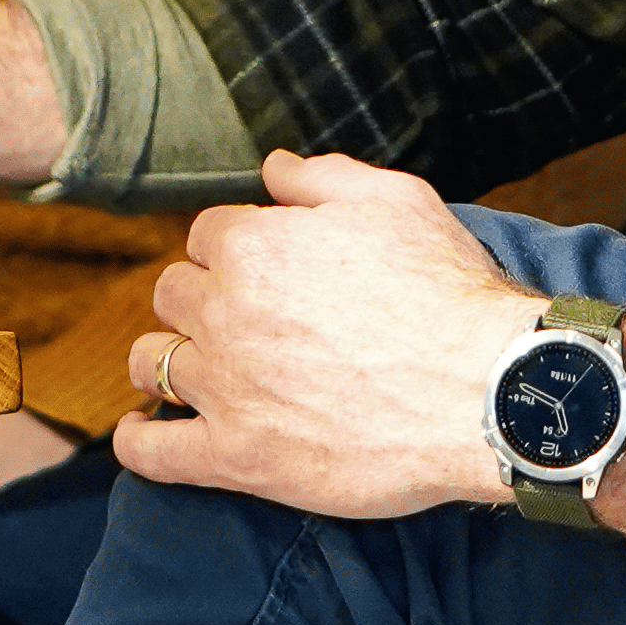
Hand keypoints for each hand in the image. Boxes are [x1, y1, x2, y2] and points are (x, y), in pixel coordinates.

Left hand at [111, 152, 546, 517]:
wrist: (488, 393)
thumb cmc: (449, 291)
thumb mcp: (396, 200)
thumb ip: (321, 177)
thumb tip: (271, 168)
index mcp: (253, 245)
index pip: (209, 234)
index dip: (236, 246)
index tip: (263, 267)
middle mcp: (225, 312)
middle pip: (175, 293)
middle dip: (200, 297)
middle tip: (239, 316)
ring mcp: (226, 387)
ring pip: (152, 362)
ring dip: (163, 358)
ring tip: (181, 367)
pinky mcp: (238, 456)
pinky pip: (156, 452)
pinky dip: (137, 441)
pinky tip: (138, 433)